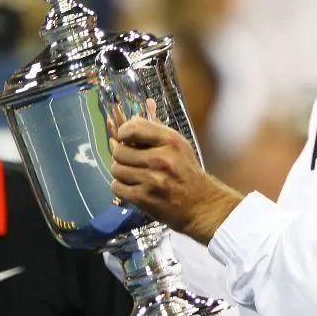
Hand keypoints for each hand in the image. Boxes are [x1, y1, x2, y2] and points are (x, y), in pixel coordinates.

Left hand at [109, 100, 244, 244]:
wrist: (200, 204)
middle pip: (119, 150)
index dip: (122, 132)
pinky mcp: (144, 198)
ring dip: (120, 171)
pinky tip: (131, 185)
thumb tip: (137, 111)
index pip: (132, 128)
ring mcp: (152, 180)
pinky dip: (120, 186)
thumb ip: (156, 128)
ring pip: (116, 169)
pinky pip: (116, 186)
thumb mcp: (178, 145)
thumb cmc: (187, 172)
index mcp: (170, 141)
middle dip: (120, 154)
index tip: (124, 138)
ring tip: (130, 173)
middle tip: (127, 158)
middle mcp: (161, 159)